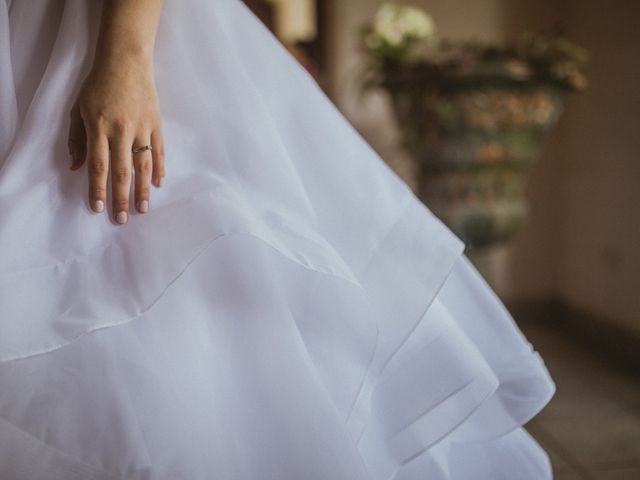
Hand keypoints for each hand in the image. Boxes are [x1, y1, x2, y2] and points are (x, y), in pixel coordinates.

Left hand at [68, 58, 164, 223]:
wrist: (126, 61)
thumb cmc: (98, 85)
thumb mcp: (78, 109)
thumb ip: (76, 139)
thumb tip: (77, 167)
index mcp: (99, 127)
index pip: (98, 165)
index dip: (98, 189)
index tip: (98, 208)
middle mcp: (121, 131)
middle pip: (122, 171)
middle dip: (121, 197)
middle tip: (123, 219)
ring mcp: (142, 128)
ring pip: (143, 165)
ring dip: (143, 190)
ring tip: (143, 209)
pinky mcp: (156, 124)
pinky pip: (159, 151)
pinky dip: (160, 168)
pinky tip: (158, 184)